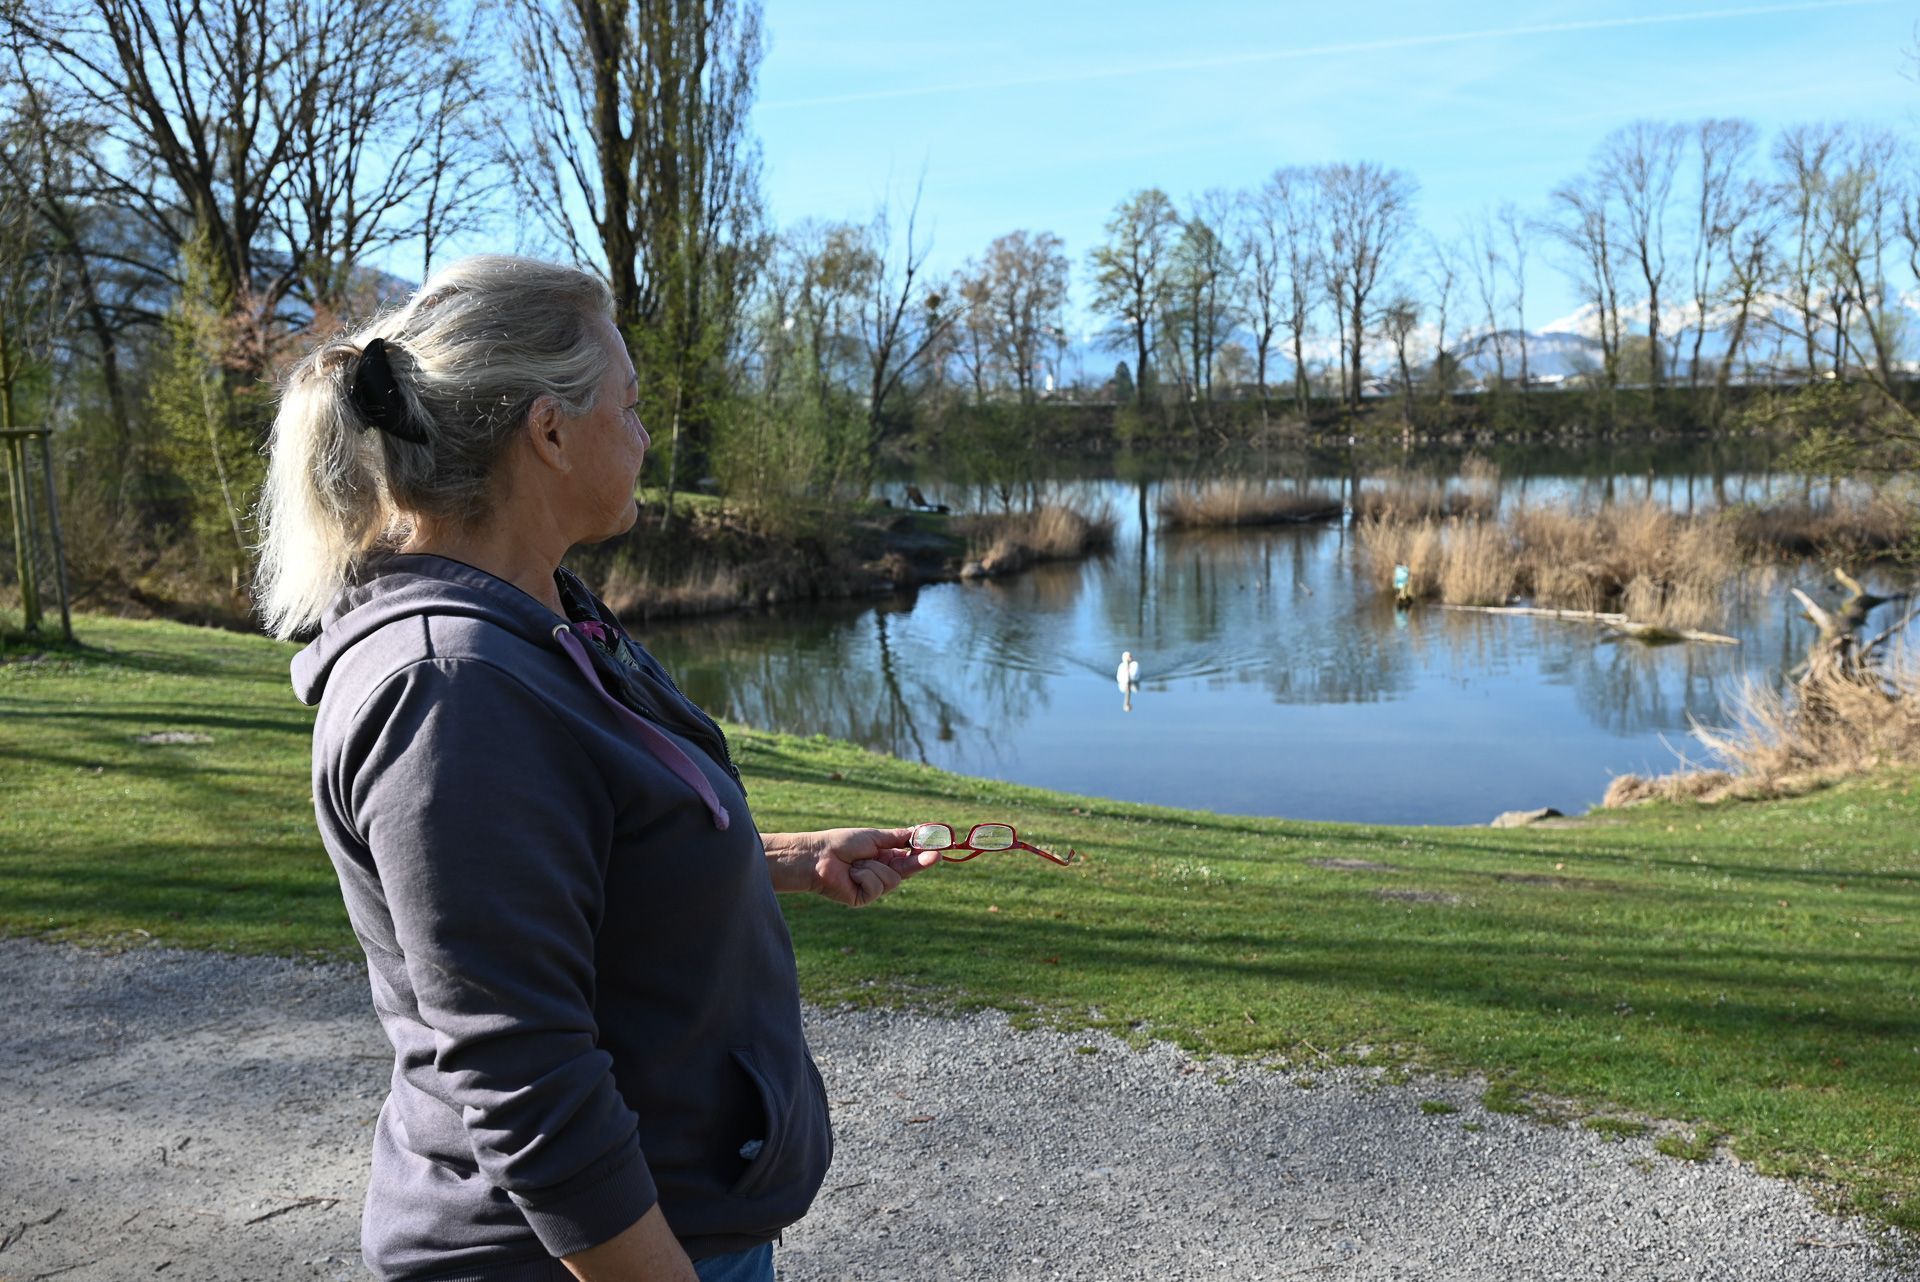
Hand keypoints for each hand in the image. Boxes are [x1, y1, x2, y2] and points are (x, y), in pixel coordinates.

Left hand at [762, 827, 939, 905]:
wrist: (817, 857)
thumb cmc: (841, 843)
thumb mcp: (873, 836)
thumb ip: (897, 837)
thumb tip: (918, 832)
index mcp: (883, 857)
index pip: (909, 858)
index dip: (924, 854)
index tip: (940, 848)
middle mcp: (880, 872)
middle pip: (908, 870)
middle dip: (920, 862)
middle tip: (936, 855)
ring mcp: (873, 887)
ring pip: (892, 879)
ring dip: (874, 866)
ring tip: (856, 862)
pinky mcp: (864, 898)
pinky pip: (877, 887)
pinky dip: (865, 876)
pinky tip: (851, 874)